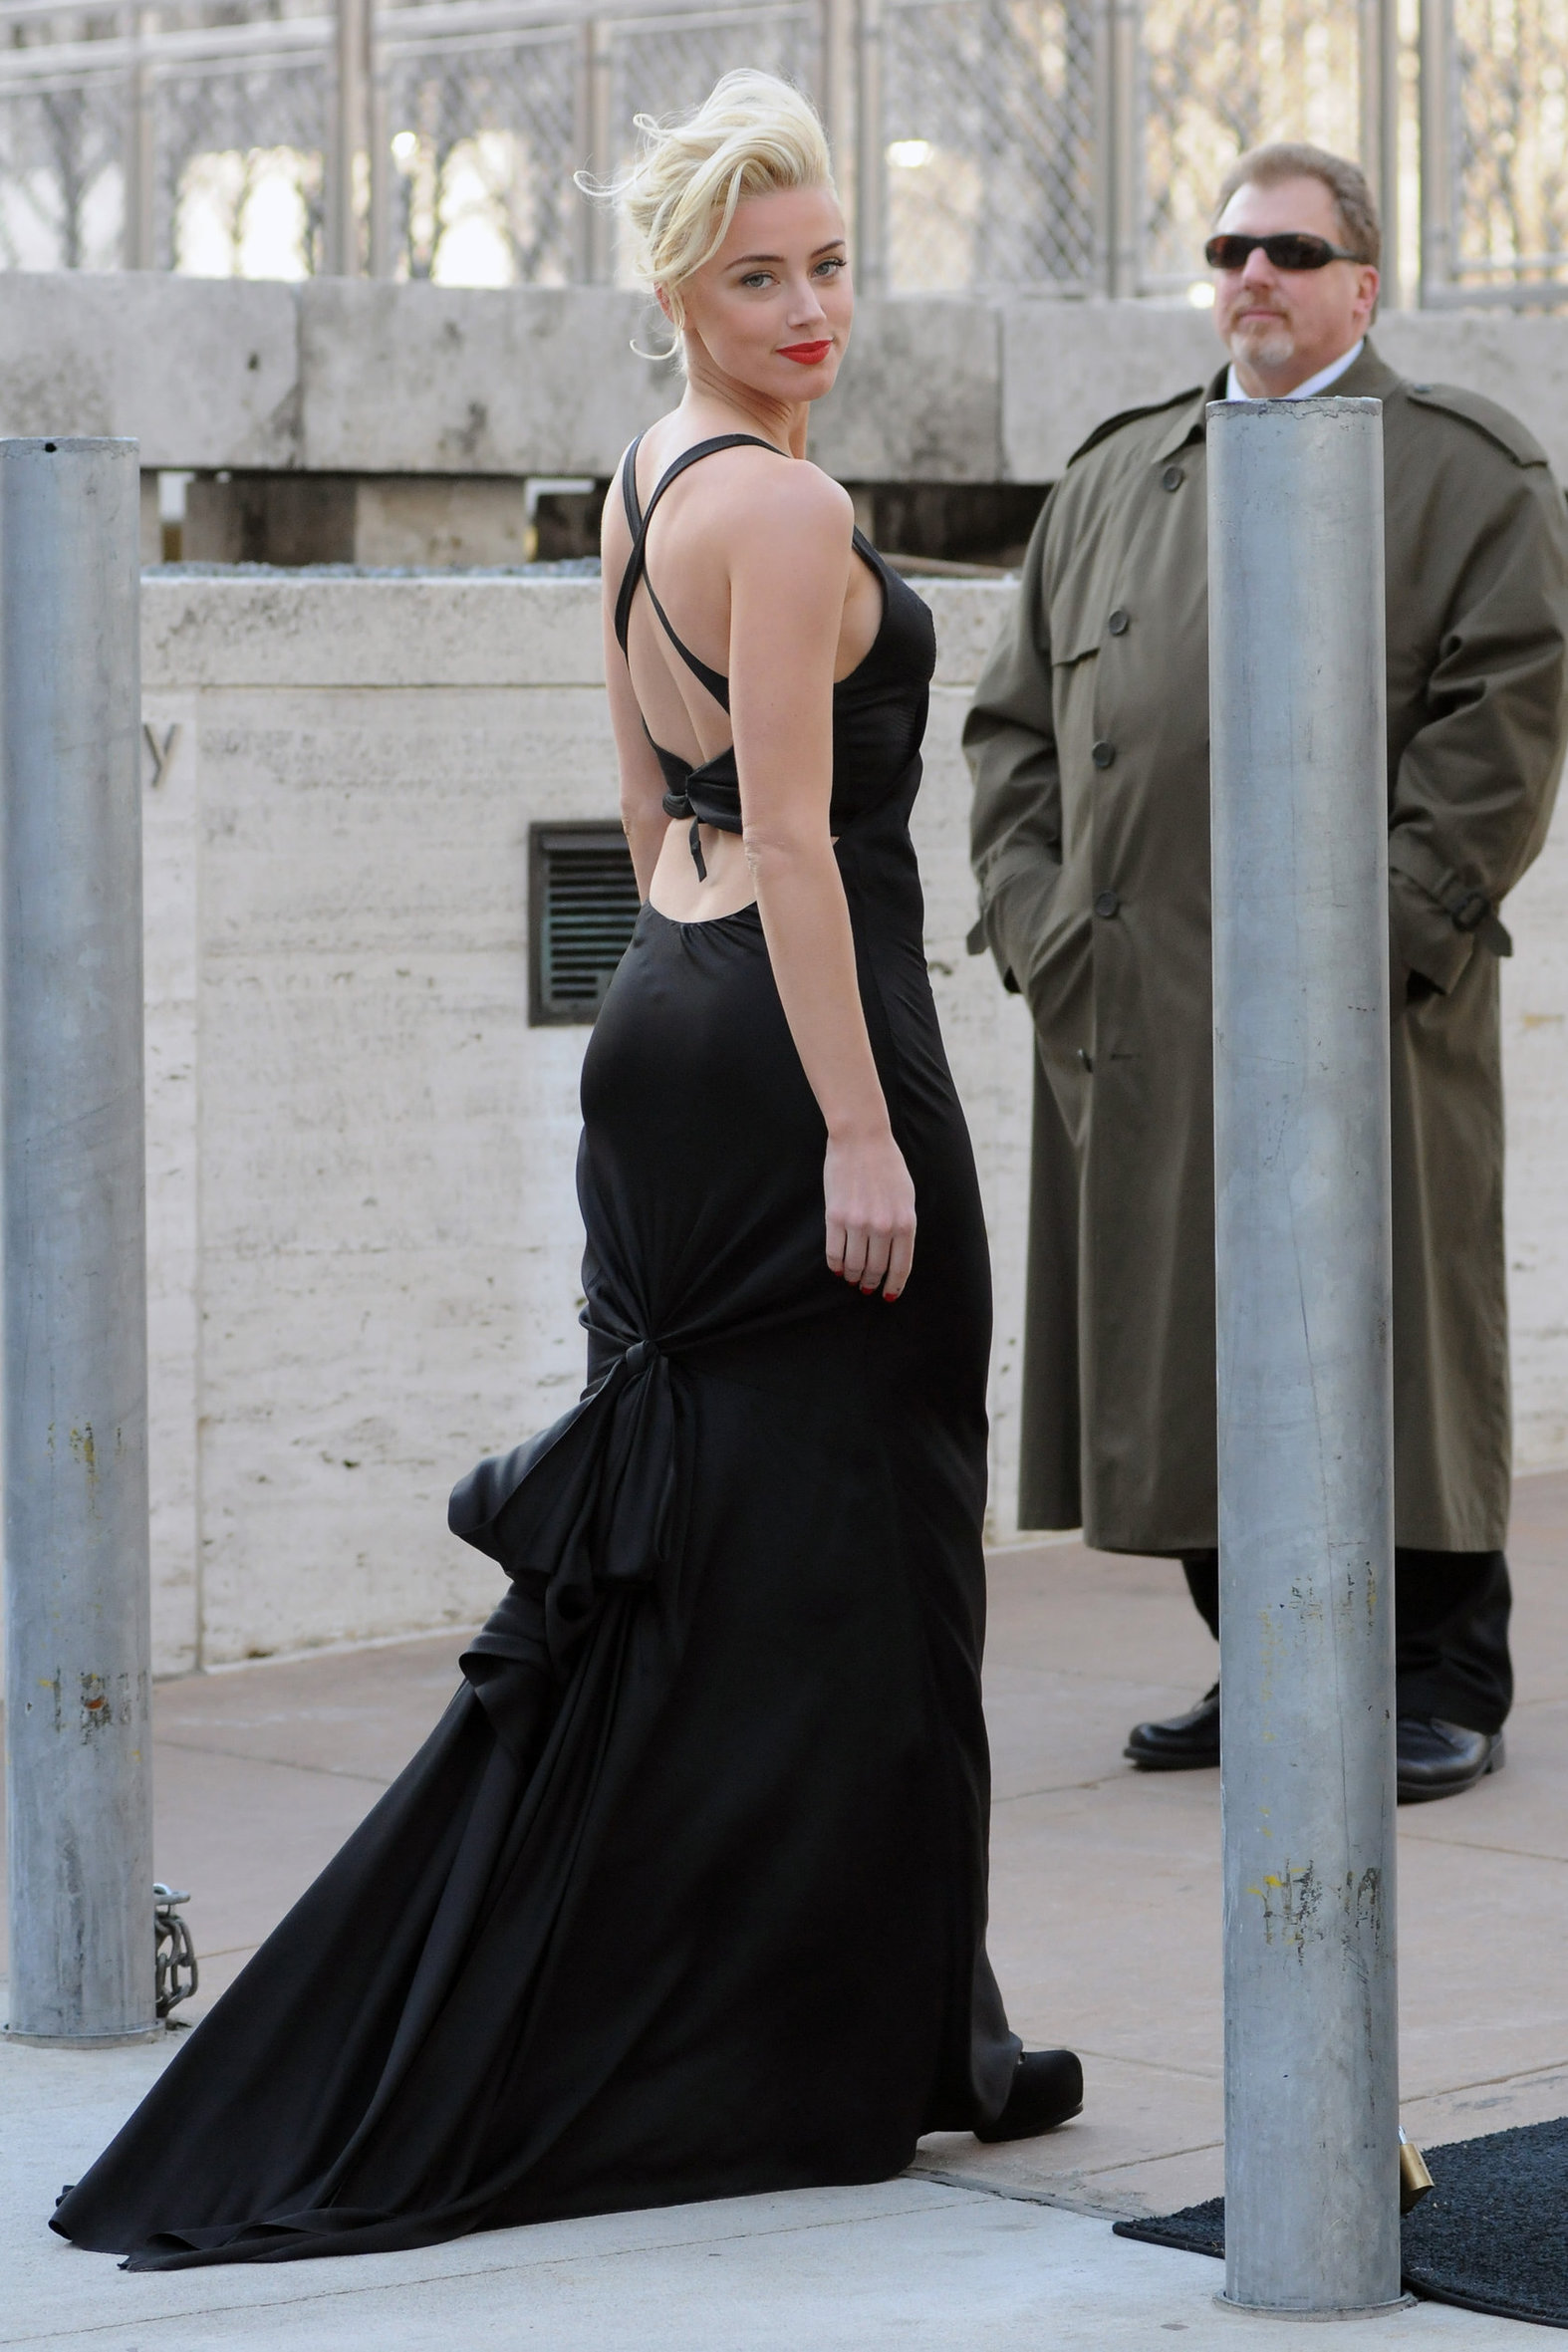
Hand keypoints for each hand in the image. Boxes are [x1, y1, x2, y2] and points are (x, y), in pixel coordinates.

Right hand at [824, 1130, 916, 1300]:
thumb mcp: (906, 1196)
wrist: (861, 1139)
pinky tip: (837, 1268)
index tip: (888, 1295)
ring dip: (853, 1276)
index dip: (894, 1285)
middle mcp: (884, 1227)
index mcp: (906, 1222)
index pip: (901, 1266)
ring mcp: (858, 1223)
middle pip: (876, 1269)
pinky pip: (834, 1251)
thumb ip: (902, 1224)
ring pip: (854, 1264)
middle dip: (872, 1283)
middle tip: (867, 1288)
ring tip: (852, 1278)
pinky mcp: (836, 1216)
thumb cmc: (887, 1165)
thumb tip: (894, 1252)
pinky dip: (836, 1265)